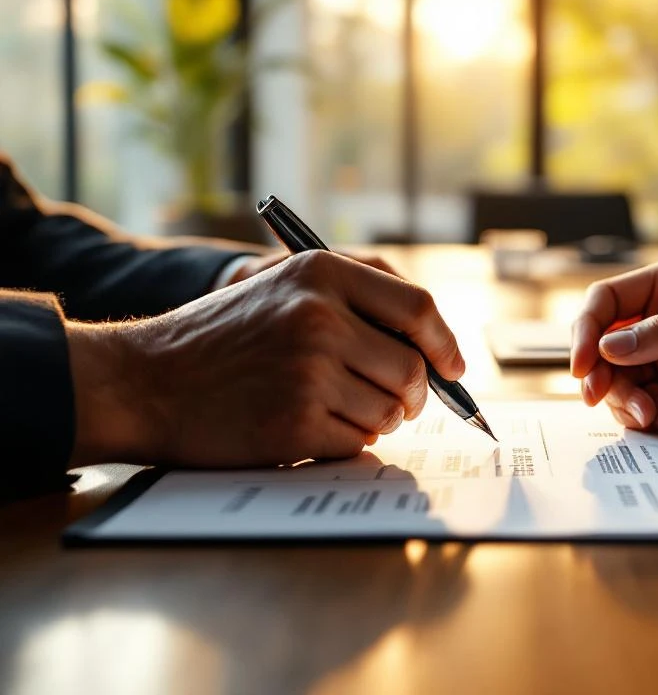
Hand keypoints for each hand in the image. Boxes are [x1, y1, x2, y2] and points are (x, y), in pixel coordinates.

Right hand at [67, 250, 464, 467]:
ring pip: (389, 410)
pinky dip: (345, 442)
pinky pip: (357, 441)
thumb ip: (357, 301)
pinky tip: (309, 427)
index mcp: (321, 273)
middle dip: (414, 395)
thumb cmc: (224, 338)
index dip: (445, 343)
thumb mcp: (284, 288)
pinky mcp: (293, 422)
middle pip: (411, 368)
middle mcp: (319, 316)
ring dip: (377, 419)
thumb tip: (434, 343)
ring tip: (336, 409)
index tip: (454, 368)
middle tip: (400, 403)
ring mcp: (307, 370)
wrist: (145, 380)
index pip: (418, 308)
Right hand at [571, 258, 657, 432]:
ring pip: (623, 384)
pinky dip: (656, 419)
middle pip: (605, 350)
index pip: (606, 302)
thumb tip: (608, 347)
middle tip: (607, 401)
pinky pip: (649, 407)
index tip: (583, 365)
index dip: (585, 331)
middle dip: (605, 378)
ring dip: (633, 405)